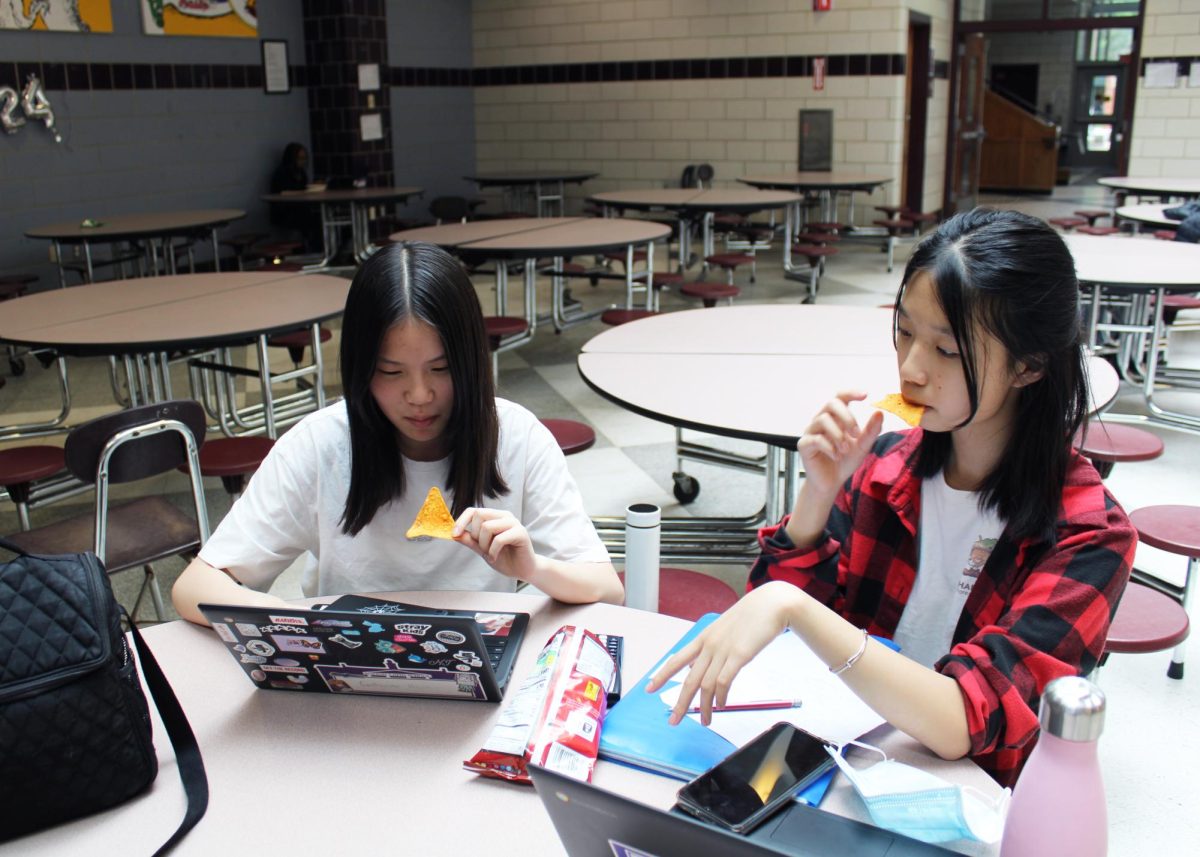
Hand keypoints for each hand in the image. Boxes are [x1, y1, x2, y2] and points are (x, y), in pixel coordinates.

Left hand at [452, 507, 537, 582]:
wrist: (523, 570)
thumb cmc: (504, 558)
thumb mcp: (482, 549)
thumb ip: (470, 540)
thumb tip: (454, 534)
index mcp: (495, 516)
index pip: (474, 510)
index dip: (462, 521)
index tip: (454, 534)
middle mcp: (504, 516)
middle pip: (479, 515)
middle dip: (476, 535)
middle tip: (483, 548)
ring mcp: (514, 523)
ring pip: (487, 527)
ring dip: (484, 545)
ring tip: (490, 554)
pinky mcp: (521, 533)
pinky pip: (499, 539)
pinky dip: (493, 551)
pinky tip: (495, 557)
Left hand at [644, 583, 804, 725]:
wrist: (771, 604)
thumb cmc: (751, 616)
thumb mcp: (724, 629)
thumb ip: (711, 646)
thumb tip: (700, 665)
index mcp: (703, 638)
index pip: (676, 660)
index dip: (661, 676)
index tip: (649, 689)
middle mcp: (709, 645)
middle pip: (689, 680)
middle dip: (680, 703)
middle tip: (673, 721)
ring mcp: (723, 650)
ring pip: (706, 685)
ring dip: (704, 707)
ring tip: (705, 720)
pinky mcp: (740, 655)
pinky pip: (724, 681)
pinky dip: (720, 697)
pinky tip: (721, 706)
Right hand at [797, 391, 883, 498]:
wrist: (831, 482)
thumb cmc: (845, 462)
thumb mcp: (863, 446)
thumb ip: (871, 431)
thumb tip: (879, 412)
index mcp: (836, 417)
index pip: (840, 397)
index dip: (851, 392)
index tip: (866, 395)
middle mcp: (822, 420)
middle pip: (831, 403)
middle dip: (846, 417)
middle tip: (856, 433)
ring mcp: (811, 431)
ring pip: (823, 420)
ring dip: (838, 434)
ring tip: (845, 449)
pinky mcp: (804, 445)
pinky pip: (815, 439)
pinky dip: (829, 447)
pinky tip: (836, 456)